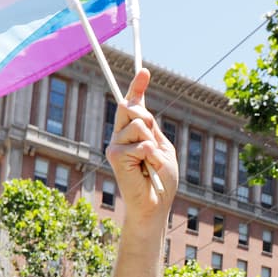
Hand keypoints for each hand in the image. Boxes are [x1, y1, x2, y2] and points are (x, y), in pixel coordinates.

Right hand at [106, 69, 177, 229]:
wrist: (155, 205)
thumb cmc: (161, 180)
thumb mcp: (162, 149)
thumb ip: (151, 130)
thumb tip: (140, 109)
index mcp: (134, 133)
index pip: (134, 104)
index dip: (138, 87)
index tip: (145, 70)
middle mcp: (120, 136)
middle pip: (130, 106)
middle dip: (146, 117)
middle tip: (153, 143)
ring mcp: (115, 145)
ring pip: (137, 123)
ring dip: (152, 143)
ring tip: (151, 163)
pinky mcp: (114, 155)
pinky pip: (140, 143)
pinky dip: (151, 156)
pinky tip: (147, 170)